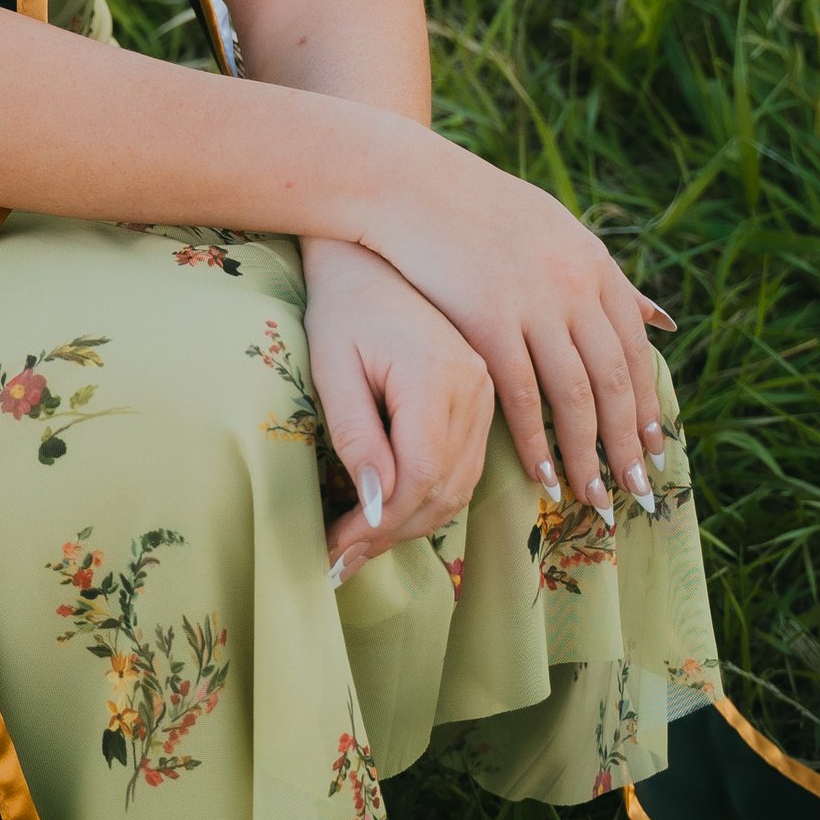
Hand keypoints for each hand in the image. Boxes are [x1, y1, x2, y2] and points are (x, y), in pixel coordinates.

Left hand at [301, 240, 494, 583]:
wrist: (374, 257)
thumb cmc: (340, 308)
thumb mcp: (334, 368)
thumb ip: (356, 437)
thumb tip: (375, 509)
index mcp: (438, 374)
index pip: (420, 474)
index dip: (378, 522)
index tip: (333, 548)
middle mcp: (475, 387)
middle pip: (444, 489)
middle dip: (391, 533)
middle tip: (338, 562)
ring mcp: (486, 393)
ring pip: (460, 486)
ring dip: (411, 524)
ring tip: (358, 546)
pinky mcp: (484, 398)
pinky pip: (466, 467)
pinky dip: (431, 499)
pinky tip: (390, 514)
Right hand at [365, 137, 671, 525]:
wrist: (408, 183)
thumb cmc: (474, 207)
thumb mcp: (556, 228)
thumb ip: (607, 279)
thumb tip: (664, 319)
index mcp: (593, 264)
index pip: (635, 350)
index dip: (647, 404)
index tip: (655, 448)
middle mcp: (574, 285)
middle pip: (614, 381)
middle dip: (629, 444)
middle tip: (638, 492)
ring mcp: (534, 303)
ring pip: (574, 397)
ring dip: (587, 454)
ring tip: (594, 497)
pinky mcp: (488, 320)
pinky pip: (521, 396)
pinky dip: (535, 441)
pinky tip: (542, 474)